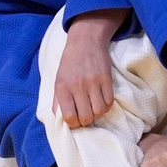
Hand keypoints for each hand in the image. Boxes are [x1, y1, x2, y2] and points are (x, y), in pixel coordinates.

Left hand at [52, 10, 127, 128]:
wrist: (85, 42)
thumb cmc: (70, 64)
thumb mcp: (58, 80)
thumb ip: (57, 100)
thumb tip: (58, 118)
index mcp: (62, 87)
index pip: (69, 116)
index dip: (73, 124)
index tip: (75, 121)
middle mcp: (77, 86)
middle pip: (85, 117)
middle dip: (85, 121)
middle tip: (85, 116)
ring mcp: (93, 82)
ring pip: (99, 111)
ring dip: (96, 114)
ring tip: (93, 108)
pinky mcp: (106, 79)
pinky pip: (109, 102)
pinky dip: (106, 106)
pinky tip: (101, 102)